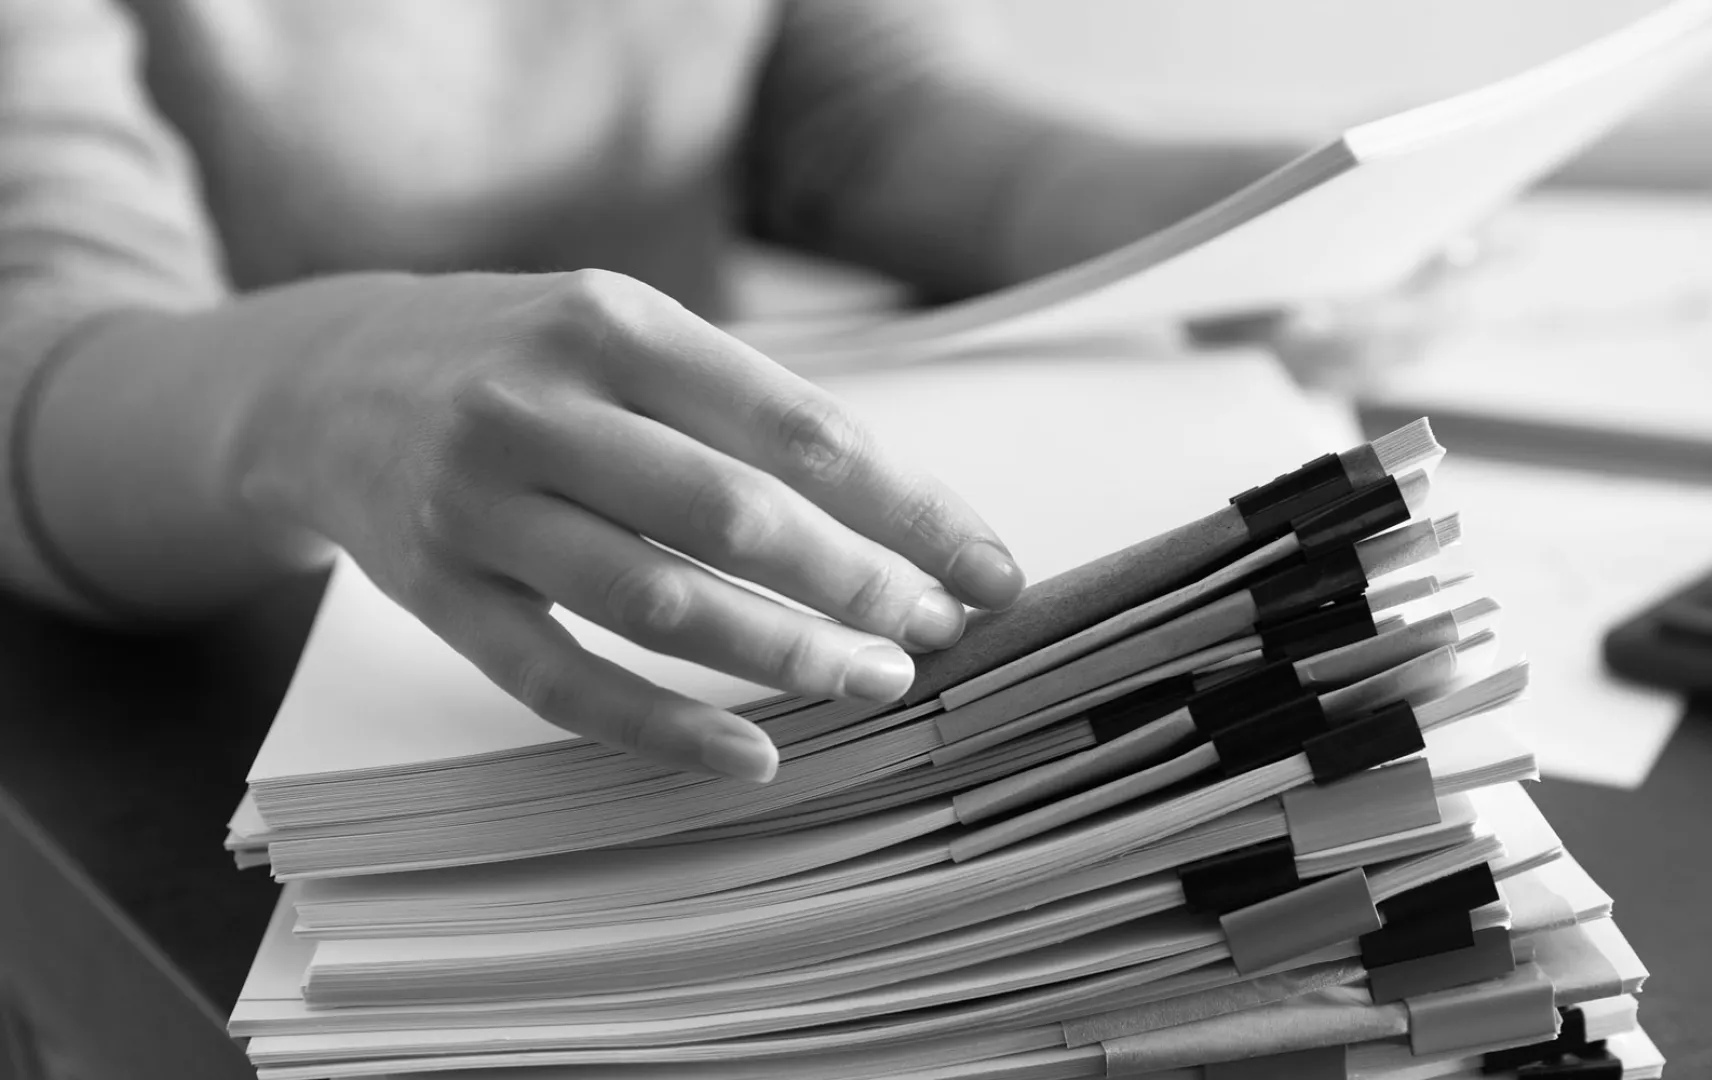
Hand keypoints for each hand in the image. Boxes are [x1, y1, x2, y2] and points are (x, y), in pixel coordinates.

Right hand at [228, 269, 1024, 780]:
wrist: (323, 379)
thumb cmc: (521, 359)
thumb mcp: (622, 333)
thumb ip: (741, 410)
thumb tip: (903, 522)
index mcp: (616, 323)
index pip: (801, 429)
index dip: (911, 509)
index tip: (988, 571)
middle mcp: (540, 406)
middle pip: (735, 515)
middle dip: (859, 585)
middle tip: (936, 632)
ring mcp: (479, 505)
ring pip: (657, 603)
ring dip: (783, 656)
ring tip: (873, 682)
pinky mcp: (436, 593)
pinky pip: (560, 680)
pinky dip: (663, 729)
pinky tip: (750, 754)